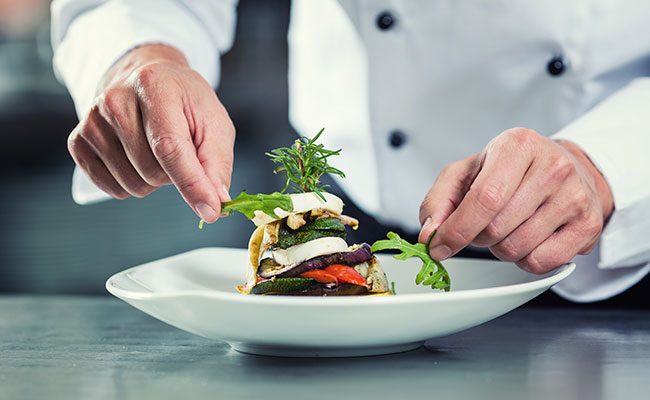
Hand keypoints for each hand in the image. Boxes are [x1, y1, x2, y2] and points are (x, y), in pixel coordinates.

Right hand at [67, 44, 233, 222]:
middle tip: (178, 149)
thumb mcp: (213, 122)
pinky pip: (110, 188)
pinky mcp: (78, 141)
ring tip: (156, 150)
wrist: (147, 78)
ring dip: (153, 180)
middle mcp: (115, 100)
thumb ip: (216, 163)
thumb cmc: (184, 102)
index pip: (170, 148)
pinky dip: (130, 184)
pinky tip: (136, 159)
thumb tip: (216, 203)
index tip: (210, 211)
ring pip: (132, 184)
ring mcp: (92, 121)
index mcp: (154, 86)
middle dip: (174, 174)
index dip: (192, 184)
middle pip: (152, 171)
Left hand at [418, 128, 613, 273]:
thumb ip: (439, 200)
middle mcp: (553, 168)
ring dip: (500, 248)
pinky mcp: (588, 225)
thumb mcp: (467, 172)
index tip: (438, 246)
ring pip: (517, 249)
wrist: (564, 167)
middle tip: (483, 224)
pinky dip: (524, 260)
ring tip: (508, 227)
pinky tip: (528, 238)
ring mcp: (575, 197)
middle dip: (478, 237)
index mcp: (517, 146)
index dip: (456, 230)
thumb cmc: (510, 171)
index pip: (484, 199)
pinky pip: (541, 263)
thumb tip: (430, 234)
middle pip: (497, 228)